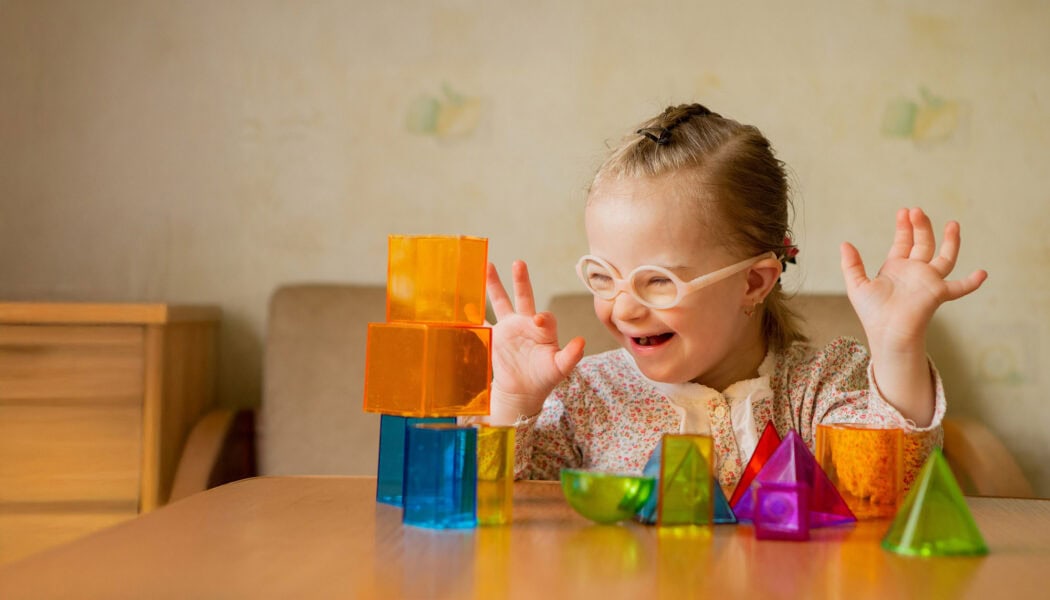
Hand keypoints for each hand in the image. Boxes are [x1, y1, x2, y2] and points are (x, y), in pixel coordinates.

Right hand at [486, 260, 584, 422]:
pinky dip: (474, 316)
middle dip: (521, 280)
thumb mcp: (560, 368)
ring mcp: (509, 327)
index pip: (545, 317)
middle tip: (519, 263)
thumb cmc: (544, 377)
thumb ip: (571, 355)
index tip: (538, 320)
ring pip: (501, 302)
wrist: (523, 390)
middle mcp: (527, 322)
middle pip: (524, 297)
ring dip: (495, 285)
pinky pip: (482, 324)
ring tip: (488, 265)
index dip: (543, 317)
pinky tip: (466, 305)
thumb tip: (582, 342)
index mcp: (544, 329)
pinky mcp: (495, 336)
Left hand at [840, 207, 986, 352]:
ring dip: (950, 241)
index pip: (903, 242)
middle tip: (916, 210)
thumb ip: (851, 265)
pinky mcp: (938, 293)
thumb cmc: (872, 313)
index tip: (904, 211)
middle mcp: (914, 272)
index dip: (904, 227)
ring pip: (944, 257)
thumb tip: (844, 244)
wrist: (886, 333)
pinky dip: (971, 283)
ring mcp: (928, 281)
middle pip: (923, 244)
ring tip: (953, 224)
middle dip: (920, 227)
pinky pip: (959, 288)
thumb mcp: (857, 285)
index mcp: (896, 268)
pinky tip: (983, 273)